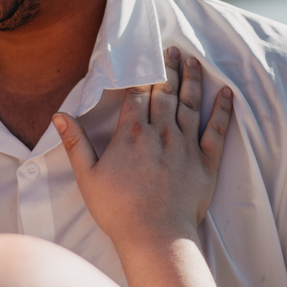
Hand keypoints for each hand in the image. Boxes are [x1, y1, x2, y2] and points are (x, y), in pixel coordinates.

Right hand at [53, 47, 232, 251]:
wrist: (156, 237)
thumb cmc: (119, 211)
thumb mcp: (88, 177)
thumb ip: (75, 143)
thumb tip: (59, 116)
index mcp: (133, 133)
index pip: (138, 94)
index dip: (142, 73)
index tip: (146, 57)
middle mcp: (162, 132)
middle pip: (165, 92)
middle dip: (168, 69)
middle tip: (171, 49)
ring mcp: (186, 145)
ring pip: (191, 104)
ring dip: (192, 80)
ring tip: (193, 61)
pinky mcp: (206, 161)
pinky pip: (217, 129)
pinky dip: (222, 110)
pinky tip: (226, 94)